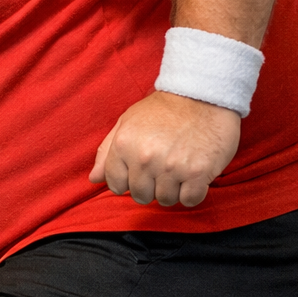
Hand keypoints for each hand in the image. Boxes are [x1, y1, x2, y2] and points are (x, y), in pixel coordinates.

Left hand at [88, 91, 240, 206]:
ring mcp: (171, 167)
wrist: (203, 96)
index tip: (139, 172)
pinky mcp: (197, 174)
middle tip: (161, 169)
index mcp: (124, 145)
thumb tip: (94, 178)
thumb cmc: (164, 109)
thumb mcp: (127, 121)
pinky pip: (189, 200)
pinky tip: (192, 175)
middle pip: (140, 196)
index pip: (116, 185)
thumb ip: (107, 151)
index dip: (127, 181)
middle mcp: (145, 158)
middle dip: (150, 187)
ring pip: (165, 200)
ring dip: (172, 190)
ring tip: (178, 169)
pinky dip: (192, 193)